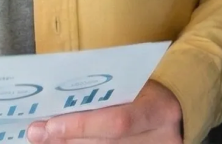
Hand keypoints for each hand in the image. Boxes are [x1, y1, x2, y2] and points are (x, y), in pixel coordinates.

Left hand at [26, 80, 181, 143]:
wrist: (184, 106)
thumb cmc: (155, 88)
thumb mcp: (138, 84)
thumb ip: (108, 94)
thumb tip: (60, 103)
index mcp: (161, 109)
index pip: (118, 123)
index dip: (81, 127)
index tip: (48, 125)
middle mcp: (162, 138)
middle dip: (66, 140)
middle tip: (37, 134)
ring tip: (46, 140)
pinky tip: (68, 143)